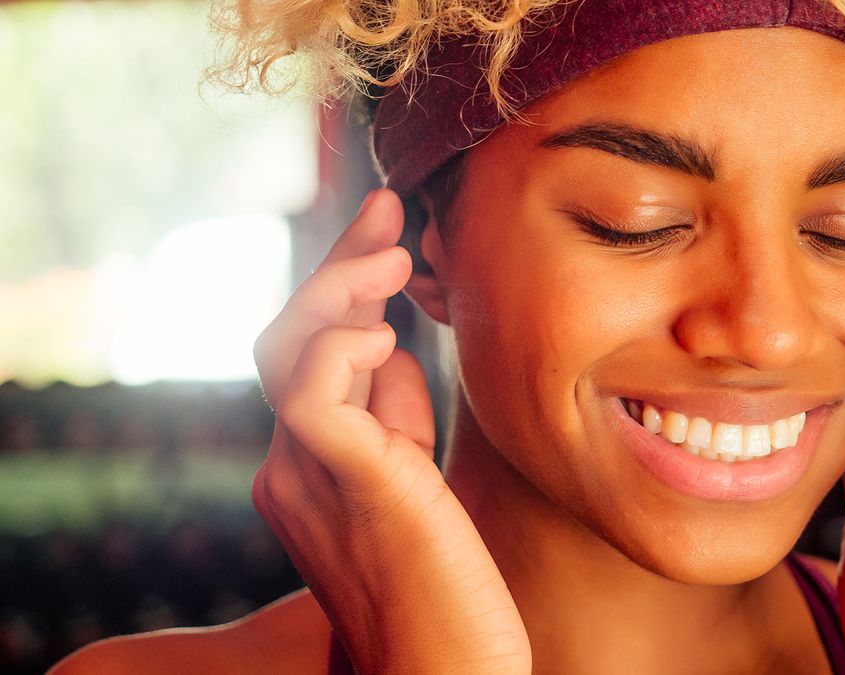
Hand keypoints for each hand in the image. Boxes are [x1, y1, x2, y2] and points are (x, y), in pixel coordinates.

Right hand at [252, 190, 530, 674]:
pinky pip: (310, 397)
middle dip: (337, 265)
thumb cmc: (446, 581)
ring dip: (339, 289)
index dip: (341, 281)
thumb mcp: (415, 476)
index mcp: (310, 460)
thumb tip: (389, 340)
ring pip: (286, 352)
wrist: (447, 671)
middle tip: (391, 214)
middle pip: (286, 337)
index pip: (307, 349)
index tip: (388, 224)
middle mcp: (291, 464)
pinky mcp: (345, 487)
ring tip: (394, 257)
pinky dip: (340, 349)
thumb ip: (392, 414)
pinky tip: (385, 330)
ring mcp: (307, 477)